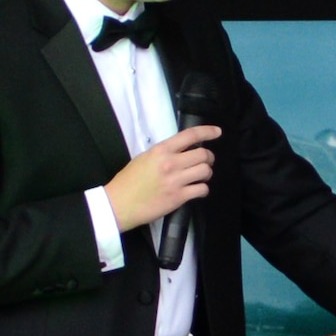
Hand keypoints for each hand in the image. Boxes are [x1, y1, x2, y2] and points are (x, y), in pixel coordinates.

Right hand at [105, 126, 221, 231]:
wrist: (119, 204)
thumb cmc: (128, 181)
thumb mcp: (144, 158)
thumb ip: (163, 153)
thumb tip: (181, 151)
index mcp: (161, 150)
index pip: (190, 136)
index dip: (207, 132)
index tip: (217, 132)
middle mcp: (171, 163)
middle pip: (203, 154)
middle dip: (208, 158)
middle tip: (205, 161)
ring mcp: (176, 181)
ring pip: (205, 171)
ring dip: (207, 173)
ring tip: (201, 176)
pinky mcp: (179, 197)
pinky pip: (202, 190)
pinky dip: (203, 189)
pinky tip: (197, 190)